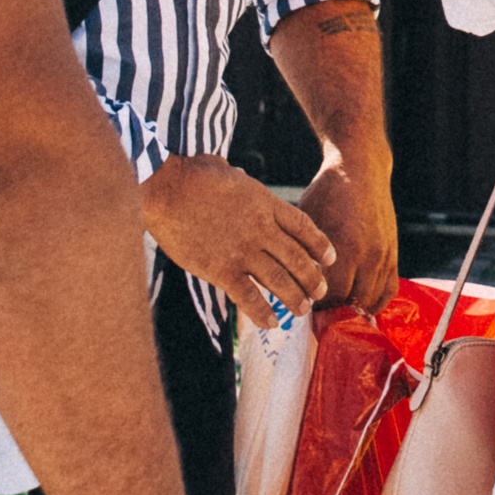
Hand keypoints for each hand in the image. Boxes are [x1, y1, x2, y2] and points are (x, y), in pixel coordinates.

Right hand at [141, 154, 334, 326]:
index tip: (329, 259)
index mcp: (264, 203)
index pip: (302, 227)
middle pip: (297, 257)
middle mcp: (260, 229)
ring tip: (302, 309)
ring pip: (279, 280)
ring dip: (294, 297)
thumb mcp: (229, 172)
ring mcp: (242, 251)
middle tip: (320, 292)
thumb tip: (240, 178)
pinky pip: (249, 297)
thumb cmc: (191, 176)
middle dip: (312, 278)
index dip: (320, 245)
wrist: (166, 189)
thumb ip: (242, 182)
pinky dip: (262, 312)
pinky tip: (271, 322)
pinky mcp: (221, 270)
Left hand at [297, 152, 398, 312]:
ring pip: (371, 299)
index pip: (330, 294)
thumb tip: (288, 280)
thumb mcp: (306, 220)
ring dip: (355, 309)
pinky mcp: (393, 253)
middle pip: (350, 301)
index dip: (316, 305)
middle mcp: (367, 255)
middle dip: (334, 311)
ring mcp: (383, 255)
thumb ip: (302, 251)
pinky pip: (389, 289)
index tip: (304, 307)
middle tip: (319, 315)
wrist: (361, 169)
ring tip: (338, 313)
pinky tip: (363, 307)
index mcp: (343, 247)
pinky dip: (377, 303)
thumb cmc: (327, 193)